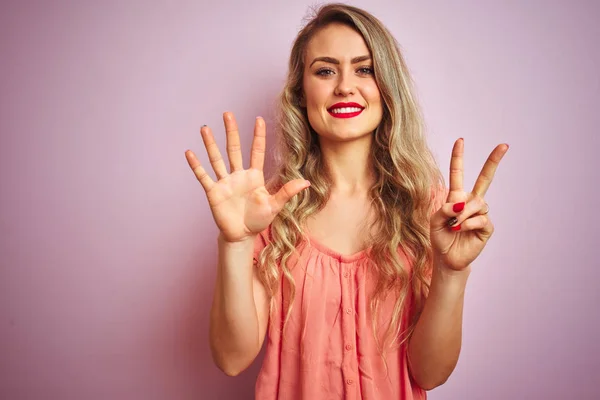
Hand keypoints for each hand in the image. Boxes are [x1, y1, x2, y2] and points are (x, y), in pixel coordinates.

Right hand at [185, 112, 309, 242]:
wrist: (241, 236)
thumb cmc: (258, 220)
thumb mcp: (275, 206)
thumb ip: (287, 192)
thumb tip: (307, 182)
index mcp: (254, 176)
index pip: (256, 151)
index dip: (258, 136)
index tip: (259, 118)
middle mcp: (238, 175)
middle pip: (234, 148)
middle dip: (231, 131)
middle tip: (228, 113)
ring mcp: (225, 182)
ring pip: (216, 158)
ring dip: (210, 143)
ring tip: (205, 128)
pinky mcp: (213, 192)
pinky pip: (204, 176)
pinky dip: (196, 165)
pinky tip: (189, 152)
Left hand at [430, 138, 508, 271]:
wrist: (447, 258)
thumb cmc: (440, 238)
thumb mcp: (434, 221)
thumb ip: (444, 209)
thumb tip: (461, 204)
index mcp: (456, 197)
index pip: (458, 173)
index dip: (458, 157)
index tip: (460, 140)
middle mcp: (470, 202)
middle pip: (485, 179)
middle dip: (494, 161)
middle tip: (504, 145)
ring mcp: (480, 214)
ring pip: (477, 203)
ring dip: (464, 214)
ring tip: (455, 226)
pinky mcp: (486, 227)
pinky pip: (481, 218)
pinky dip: (468, 224)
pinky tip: (461, 230)